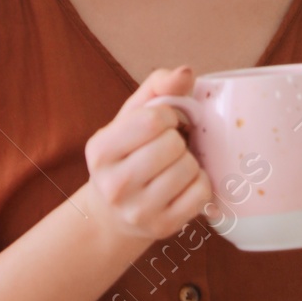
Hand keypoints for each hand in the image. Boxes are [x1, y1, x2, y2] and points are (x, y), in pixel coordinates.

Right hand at [83, 66, 213, 246]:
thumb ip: (157, 87)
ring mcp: (138, 211)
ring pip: (189, 169)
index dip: (168, 116)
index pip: (152, 119)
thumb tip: (185, 72)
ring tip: (173, 166)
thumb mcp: (131, 117)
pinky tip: (183, 185)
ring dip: (189, 161)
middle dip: (178, 140)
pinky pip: (201, 193)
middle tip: (168, 149)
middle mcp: (114, 184)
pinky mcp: (162, 228)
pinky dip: (200, 183)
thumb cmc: (128, 154)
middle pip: (173, 145)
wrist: (114, 212)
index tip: (163, 124)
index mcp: (100, 150)